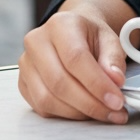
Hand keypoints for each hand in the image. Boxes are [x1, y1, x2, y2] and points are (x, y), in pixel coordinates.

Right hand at [18, 0, 133, 123]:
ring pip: (48, 99)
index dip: (97, 83)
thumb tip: (115, 81)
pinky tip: (85, 111)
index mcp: (60, 24)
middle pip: (59, 82)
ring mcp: (26, 64)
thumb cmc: (90, 36)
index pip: (75, 58)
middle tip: (114, 111)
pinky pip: (42, 107)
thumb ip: (114, 58)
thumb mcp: (110, 38)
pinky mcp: (23, 84)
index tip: (116, 100)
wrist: (73, 33)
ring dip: (79, 112)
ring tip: (103, 113)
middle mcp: (37, 42)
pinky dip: (66, 115)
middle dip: (90, 103)